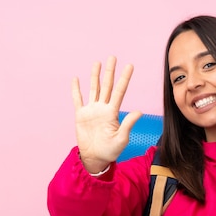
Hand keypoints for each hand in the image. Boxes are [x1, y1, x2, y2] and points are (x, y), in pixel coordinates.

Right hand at [71, 56, 141, 172]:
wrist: (95, 158)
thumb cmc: (110, 150)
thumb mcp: (121, 138)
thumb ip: (128, 124)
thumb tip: (139, 112)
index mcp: (113, 112)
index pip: (120, 91)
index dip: (125, 78)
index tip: (129, 65)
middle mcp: (103, 108)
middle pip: (107, 86)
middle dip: (110, 72)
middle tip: (113, 57)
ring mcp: (91, 110)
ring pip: (93, 89)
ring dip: (95, 76)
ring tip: (97, 63)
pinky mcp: (80, 115)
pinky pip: (77, 100)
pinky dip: (76, 90)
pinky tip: (76, 79)